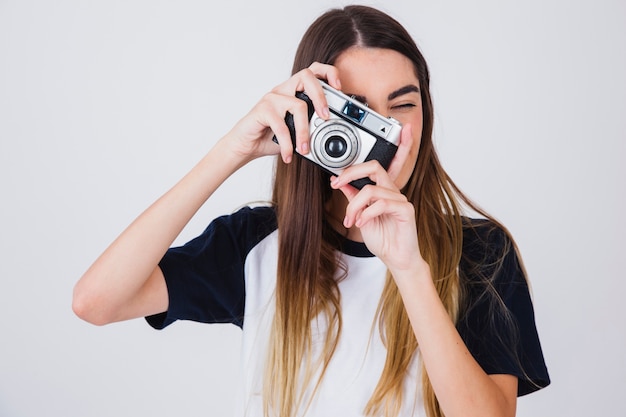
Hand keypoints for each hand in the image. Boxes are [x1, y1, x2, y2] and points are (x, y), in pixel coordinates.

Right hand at [225, 62, 341, 164]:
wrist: (245, 146)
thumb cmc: (271, 137)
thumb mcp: (296, 131)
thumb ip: (311, 126)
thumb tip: (333, 133)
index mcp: (293, 90)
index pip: (313, 71)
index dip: (328, 73)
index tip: (339, 87)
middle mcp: (283, 89)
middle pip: (306, 76)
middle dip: (321, 95)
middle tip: (325, 117)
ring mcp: (272, 98)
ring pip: (298, 105)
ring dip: (305, 131)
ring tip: (305, 150)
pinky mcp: (263, 110)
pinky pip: (281, 126)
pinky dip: (288, 143)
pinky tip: (288, 154)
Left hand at [330, 124, 424, 272]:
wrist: (396, 259)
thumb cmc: (383, 238)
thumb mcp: (360, 214)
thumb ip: (353, 197)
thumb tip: (340, 182)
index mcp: (384, 189)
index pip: (390, 160)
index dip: (399, 143)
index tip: (392, 134)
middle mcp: (394, 191)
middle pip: (375, 166)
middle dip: (351, 172)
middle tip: (336, 182)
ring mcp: (401, 199)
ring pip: (371, 190)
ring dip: (354, 206)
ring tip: (350, 220)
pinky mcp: (405, 210)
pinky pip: (380, 204)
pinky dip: (366, 213)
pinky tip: (362, 223)